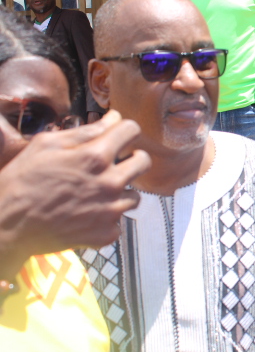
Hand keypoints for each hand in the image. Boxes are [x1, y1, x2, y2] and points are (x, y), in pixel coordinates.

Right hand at [0, 110, 150, 278]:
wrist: (7, 225)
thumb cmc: (22, 181)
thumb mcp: (46, 145)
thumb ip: (85, 131)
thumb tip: (113, 118)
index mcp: (95, 157)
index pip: (132, 130)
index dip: (124, 130)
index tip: (118, 136)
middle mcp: (110, 183)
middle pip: (143, 162)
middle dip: (131, 158)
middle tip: (115, 164)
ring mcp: (111, 210)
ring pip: (135, 195)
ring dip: (120, 192)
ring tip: (95, 194)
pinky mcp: (107, 233)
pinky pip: (119, 220)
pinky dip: (107, 218)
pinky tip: (87, 215)